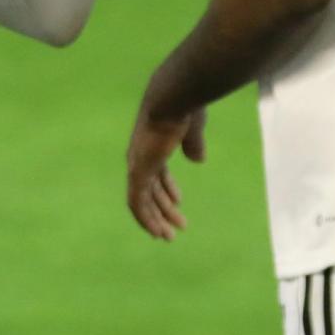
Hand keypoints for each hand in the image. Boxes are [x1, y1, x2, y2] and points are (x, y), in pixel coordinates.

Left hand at [126, 101, 204, 240]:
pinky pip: (137, 201)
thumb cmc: (185, 106)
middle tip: (175, 228)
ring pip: (142, 200)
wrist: (173, 97)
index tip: (178, 203)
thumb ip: (193, 143)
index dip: (167, 189)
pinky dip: (145, 218)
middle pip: (149, 189)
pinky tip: (157, 231)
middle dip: (162, 209)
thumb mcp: (193, 129)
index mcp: (153, 145)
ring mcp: (138, 163)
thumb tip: (197, 160)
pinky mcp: (138, 170)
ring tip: (168, 236)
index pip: (156, 173)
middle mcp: (141, 156)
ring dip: (154, 219)